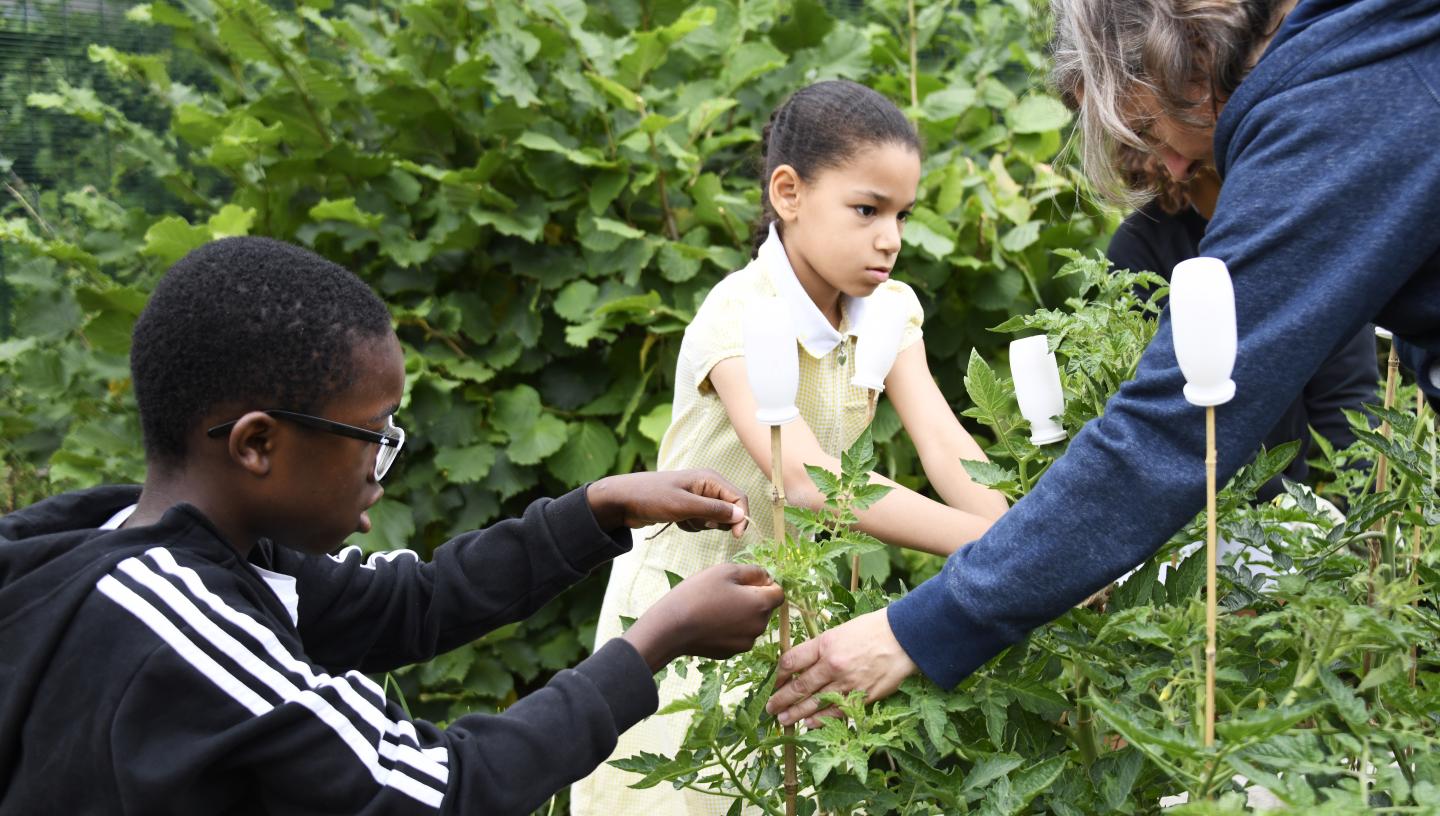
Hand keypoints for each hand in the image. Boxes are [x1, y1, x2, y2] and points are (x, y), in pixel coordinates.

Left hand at [587, 470, 748, 538]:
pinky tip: (676, 521)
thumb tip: (741, 515)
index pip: (738, 498)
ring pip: (714, 518)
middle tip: (695, 522)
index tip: (736, 537)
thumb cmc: (652, 498)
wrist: (623, 500)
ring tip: (682, 520)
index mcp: (709, 479)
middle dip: (715, 522)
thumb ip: (714, 510)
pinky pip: (701, 522)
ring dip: (701, 525)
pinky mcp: (688, 507)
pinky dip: (691, 526)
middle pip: (728, 509)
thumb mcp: (684, 506)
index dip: (741, 517)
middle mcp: (707, 485)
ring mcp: (697, 496)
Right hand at [622, 563, 783, 671]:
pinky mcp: (730, 652)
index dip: (766, 584)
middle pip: (765, 608)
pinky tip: (710, 621)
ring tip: (715, 606)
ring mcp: (745, 643)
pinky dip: (730, 627)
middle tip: (725, 591)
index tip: (746, 581)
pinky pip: (738, 635)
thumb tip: (768, 578)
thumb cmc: (698, 594)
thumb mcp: (725, 570)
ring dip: (741, 613)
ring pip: (751, 622)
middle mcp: (758, 627)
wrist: (671, 628)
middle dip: (752, 598)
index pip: (779, 592)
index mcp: (761, 605)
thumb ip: (753, 571)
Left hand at [764, 608, 917, 727]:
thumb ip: (820, 648)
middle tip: (770, 708)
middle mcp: (833, 665)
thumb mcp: (839, 631)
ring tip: (783, 719)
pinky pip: (837, 711)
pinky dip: (821, 719)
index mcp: (825, 644)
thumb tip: (800, 665)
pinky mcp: (862, 696)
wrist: (904, 638)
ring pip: (815, 703)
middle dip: (781, 699)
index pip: (791, 661)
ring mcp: (848, 683)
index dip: (778, 675)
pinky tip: (809, 724)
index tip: (773, 683)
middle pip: (799, 686)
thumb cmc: (871, 630)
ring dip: (797, 713)